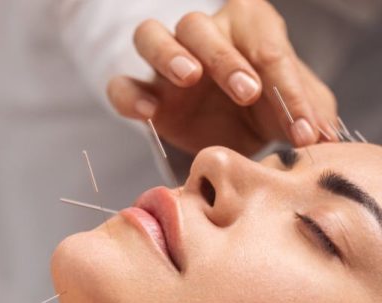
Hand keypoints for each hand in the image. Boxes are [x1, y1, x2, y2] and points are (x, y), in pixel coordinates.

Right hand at [107, 0, 337, 155]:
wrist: (229, 130)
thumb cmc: (262, 110)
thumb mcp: (293, 110)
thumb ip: (310, 112)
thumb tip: (321, 134)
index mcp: (247, 28)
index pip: (266, 46)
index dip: (287, 88)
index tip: (302, 130)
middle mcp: (203, 37)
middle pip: (199, 27)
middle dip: (224, 58)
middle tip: (247, 92)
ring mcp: (167, 63)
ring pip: (151, 35)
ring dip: (168, 53)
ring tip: (188, 77)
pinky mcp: (147, 94)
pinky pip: (122, 84)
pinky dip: (129, 95)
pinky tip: (147, 113)